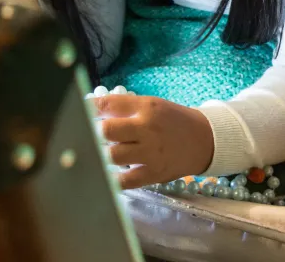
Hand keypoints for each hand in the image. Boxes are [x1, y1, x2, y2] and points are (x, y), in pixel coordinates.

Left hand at [91, 95, 214, 188]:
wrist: (206, 140)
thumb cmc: (174, 121)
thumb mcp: (153, 105)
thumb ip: (125, 108)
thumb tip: (91, 112)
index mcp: (147, 107)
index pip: (108, 104)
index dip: (87, 108)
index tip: (78, 113)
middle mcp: (148, 128)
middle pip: (106, 131)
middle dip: (94, 133)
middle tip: (91, 137)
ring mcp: (151, 152)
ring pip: (112, 156)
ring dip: (102, 155)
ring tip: (102, 154)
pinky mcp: (154, 173)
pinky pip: (124, 180)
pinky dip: (113, 179)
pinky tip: (109, 174)